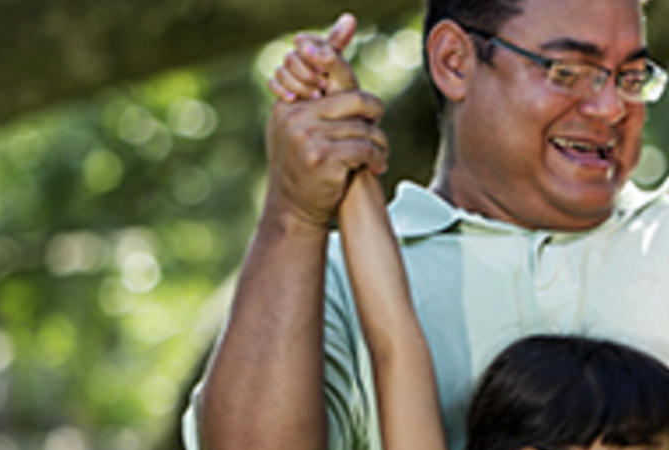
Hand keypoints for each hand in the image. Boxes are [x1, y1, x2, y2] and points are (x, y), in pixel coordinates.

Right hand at [264, 14, 387, 228]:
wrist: (295, 210)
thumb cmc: (309, 166)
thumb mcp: (309, 126)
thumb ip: (324, 90)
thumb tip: (342, 32)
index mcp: (290, 104)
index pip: (319, 66)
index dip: (333, 45)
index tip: (351, 19)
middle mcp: (293, 115)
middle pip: (356, 98)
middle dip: (374, 115)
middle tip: (375, 134)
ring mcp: (305, 135)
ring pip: (365, 126)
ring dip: (377, 145)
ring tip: (374, 158)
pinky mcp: (321, 156)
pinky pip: (365, 146)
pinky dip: (375, 159)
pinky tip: (373, 169)